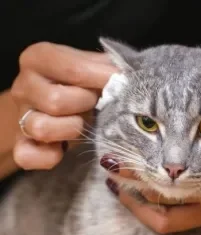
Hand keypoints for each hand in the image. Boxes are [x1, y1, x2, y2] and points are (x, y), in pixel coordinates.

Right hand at [11, 42, 116, 169]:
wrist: (52, 107)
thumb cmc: (79, 86)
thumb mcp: (92, 69)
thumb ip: (106, 68)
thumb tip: (127, 77)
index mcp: (39, 59)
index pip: (72, 69)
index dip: (101, 79)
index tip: (120, 83)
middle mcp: (24, 86)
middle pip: (56, 100)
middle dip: (85, 105)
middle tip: (94, 105)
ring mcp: (20, 117)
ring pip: (42, 128)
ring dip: (71, 129)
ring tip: (80, 123)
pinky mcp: (22, 145)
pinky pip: (30, 156)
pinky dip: (50, 156)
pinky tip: (63, 148)